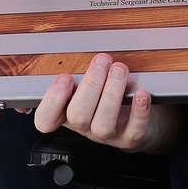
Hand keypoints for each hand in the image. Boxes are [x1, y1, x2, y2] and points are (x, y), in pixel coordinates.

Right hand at [33, 53, 176, 152]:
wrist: (140, 120)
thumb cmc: (109, 98)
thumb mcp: (89, 86)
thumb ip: (79, 72)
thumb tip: (71, 49)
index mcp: (68, 112)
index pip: (46, 119)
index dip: (51, 101)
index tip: (65, 77)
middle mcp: (85, 127)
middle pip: (77, 115)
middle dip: (90, 85)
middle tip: (102, 60)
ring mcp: (107, 135)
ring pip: (103, 124)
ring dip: (112, 93)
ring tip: (119, 69)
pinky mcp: (130, 138)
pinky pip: (134, 129)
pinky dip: (138, 111)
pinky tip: (141, 94)